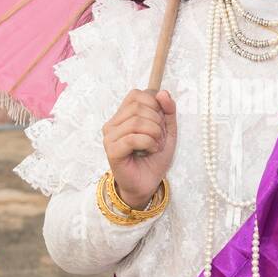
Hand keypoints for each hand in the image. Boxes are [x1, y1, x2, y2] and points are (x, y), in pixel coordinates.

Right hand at [103, 88, 176, 210]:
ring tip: (155, 145)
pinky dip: (149, 143)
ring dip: (154, 134)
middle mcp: (112, 123)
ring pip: (136, 122)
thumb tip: (162, 93)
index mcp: (123, 115)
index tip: (160, 123)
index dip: (155, 105)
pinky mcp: (112, 150)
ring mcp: (109, 137)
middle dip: (157, 122)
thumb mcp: (167, 130)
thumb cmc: (154, 157)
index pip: (137, 95)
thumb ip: (168, 110)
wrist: (148, 183)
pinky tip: (150, 151)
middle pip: (138, 107)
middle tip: (159, 138)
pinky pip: (133, 138)